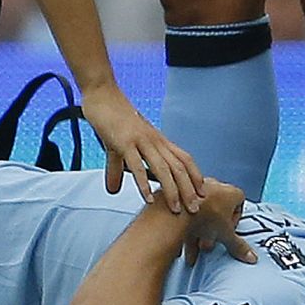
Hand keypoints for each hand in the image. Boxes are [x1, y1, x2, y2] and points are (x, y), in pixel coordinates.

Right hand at [80, 81, 204, 213]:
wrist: (102, 94)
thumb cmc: (113, 118)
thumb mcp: (118, 147)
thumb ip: (118, 169)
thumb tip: (113, 190)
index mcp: (157, 140)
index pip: (184, 158)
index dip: (195, 175)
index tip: (202, 194)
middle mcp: (154, 140)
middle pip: (178, 167)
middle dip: (188, 189)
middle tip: (195, 210)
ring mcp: (141, 141)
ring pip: (162, 169)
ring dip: (171, 191)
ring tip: (176, 209)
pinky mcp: (125, 143)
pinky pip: (138, 166)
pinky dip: (144, 184)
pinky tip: (148, 199)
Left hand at [182, 178, 255, 266]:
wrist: (179, 212)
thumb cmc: (205, 217)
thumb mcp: (226, 235)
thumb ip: (239, 246)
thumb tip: (251, 257)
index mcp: (230, 192)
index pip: (239, 202)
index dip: (235, 218)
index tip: (229, 231)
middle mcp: (214, 186)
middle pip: (218, 209)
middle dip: (213, 230)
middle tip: (208, 244)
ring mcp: (197, 188)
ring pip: (200, 212)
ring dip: (198, 232)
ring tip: (193, 250)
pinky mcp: (181, 194)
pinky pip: (186, 211)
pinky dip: (184, 227)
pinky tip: (181, 244)